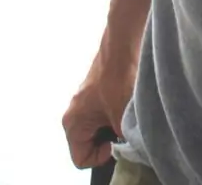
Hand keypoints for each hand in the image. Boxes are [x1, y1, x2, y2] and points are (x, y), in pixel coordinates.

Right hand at [63, 54, 136, 168]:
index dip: (100, 156)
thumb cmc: (118, 77)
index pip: (81, 159)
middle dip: (109, 142)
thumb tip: (129, 148)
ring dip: (115, 128)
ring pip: (100, 131)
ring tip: (128, 116)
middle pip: (89, 145)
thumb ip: (122, 140)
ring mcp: (87, 103)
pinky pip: (106, 116)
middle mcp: (75, 113)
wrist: (124, 42)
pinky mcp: (99, 94)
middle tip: (124, 130)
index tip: (115, 141)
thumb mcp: (121, 116)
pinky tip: (129, 104)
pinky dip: (117, 115)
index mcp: (73, 121)